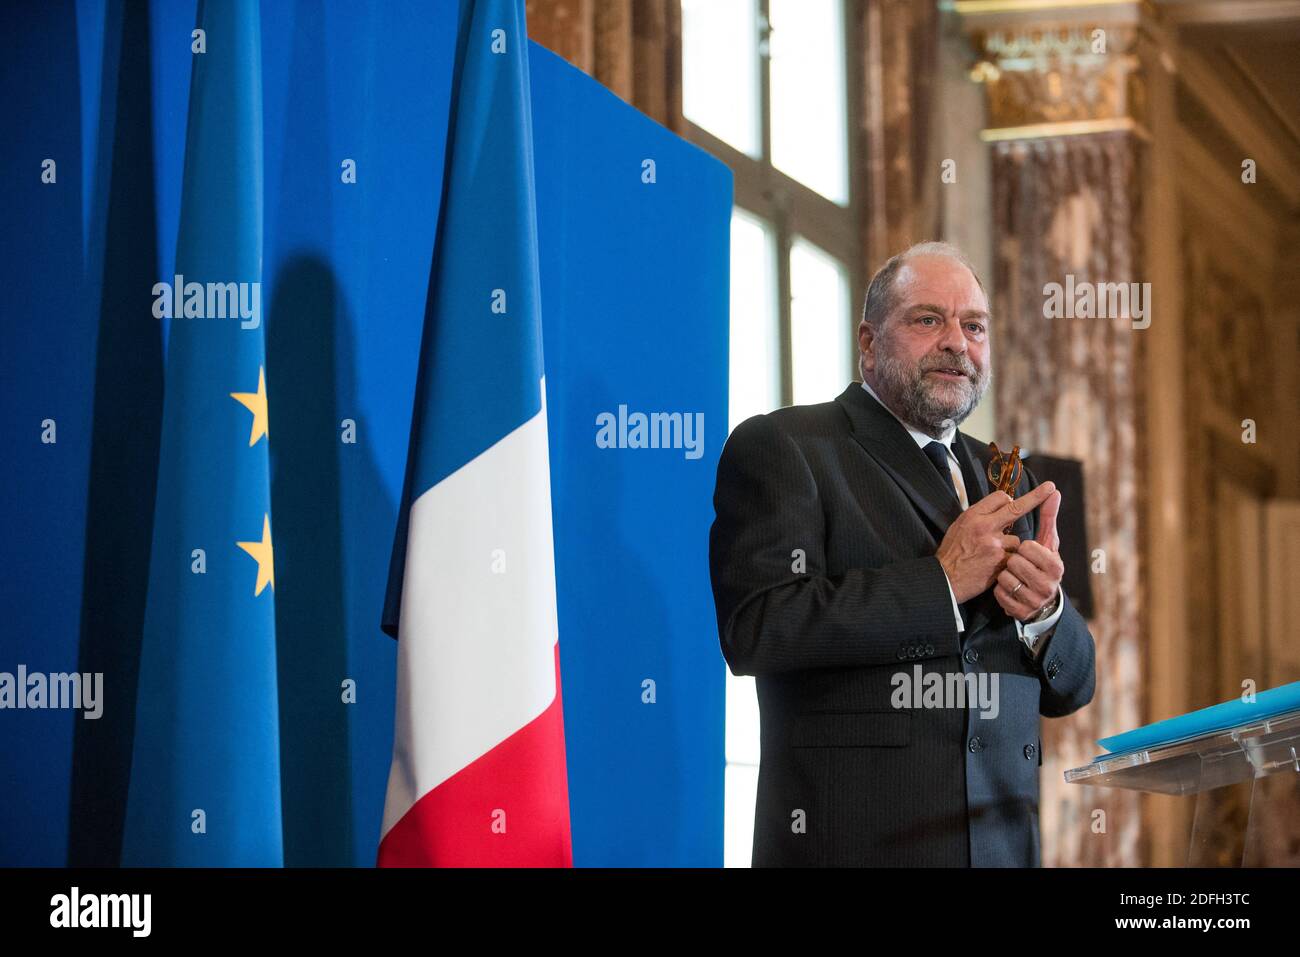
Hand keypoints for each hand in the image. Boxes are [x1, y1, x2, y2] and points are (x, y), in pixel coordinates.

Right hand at [936, 482, 1056, 603]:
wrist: (945, 579)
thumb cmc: (951, 553)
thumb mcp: (958, 526)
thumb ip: (979, 517)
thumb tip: (997, 508)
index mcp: (973, 515)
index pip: (999, 498)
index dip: (1007, 500)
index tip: (1014, 500)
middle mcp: (984, 526)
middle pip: (1016, 507)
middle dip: (1036, 497)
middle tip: (1050, 487)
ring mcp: (994, 544)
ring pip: (1017, 540)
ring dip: (1010, 548)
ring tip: (991, 557)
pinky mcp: (1000, 561)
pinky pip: (1014, 557)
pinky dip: (1008, 562)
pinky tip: (994, 567)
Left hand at [994, 486, 1063, 620]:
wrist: (1038, 600)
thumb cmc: (1040, 564)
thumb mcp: (1047, 543)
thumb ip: (1048, 517)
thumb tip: (1053, 490)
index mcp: (1055, 566)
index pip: (1027, 546)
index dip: (1021, 546)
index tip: (1024, 549)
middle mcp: (1048, 586)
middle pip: (1014, 562)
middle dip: (1010, 559)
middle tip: (1016, 563)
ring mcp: (1034, 601)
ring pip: (1004, 578)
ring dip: (1003, 574)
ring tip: (1012, 576)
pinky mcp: (1019, 612)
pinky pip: (999, 594)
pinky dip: (998, 589)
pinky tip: (1007, 588)